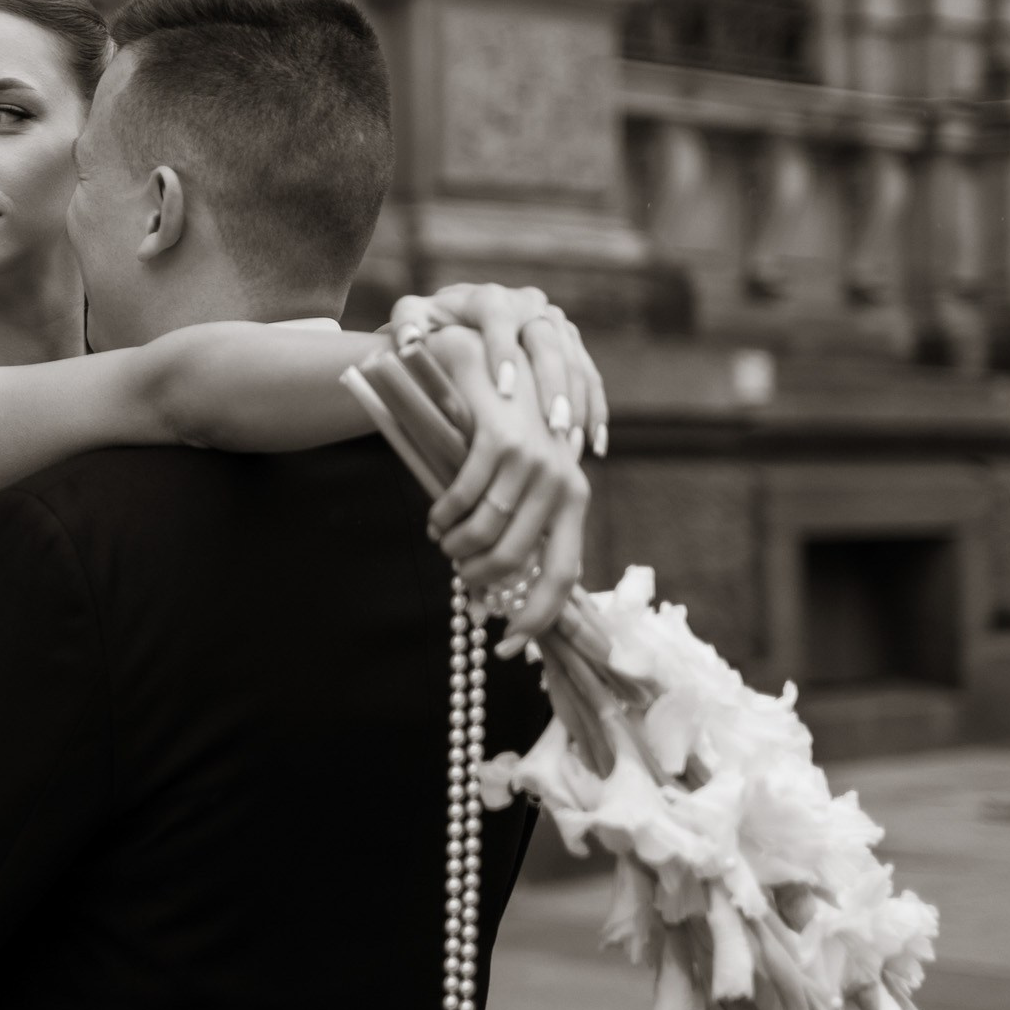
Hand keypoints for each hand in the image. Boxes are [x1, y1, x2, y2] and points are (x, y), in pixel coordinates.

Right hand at [395, 321, 588, 650]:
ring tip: (444, 539)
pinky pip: (463, 497)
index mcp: (573, 498)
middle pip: (516, 561)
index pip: (563, 576)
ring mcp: (534, 457)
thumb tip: (501, 595)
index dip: (535, 620)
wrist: (482, 361)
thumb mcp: (517, 482)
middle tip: (458, 572)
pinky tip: (436, 515)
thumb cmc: (495, 432)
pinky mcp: (501, 436)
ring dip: (456, 545)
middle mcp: (562, 479)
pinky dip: (444, 514)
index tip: (506, 648)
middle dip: (479, 578)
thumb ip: (519, 528)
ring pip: (486, 530)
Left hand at [400, 283, 608, 459]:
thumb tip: (408, 344)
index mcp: (488, 298)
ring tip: (572, 445)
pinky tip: (593, 446)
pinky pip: (590, 377)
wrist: (460, 320)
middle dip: (552, 385)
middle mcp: (528, 304)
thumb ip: (406, 324)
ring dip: (577, 403)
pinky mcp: (572, 343)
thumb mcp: (412, 319)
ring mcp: (555, 323)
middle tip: (552, 426)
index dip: (503, 351)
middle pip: (548, 340)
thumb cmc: (431, 326)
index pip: (499, 318)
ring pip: (575, 361)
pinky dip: (593, 411)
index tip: (503, 389)